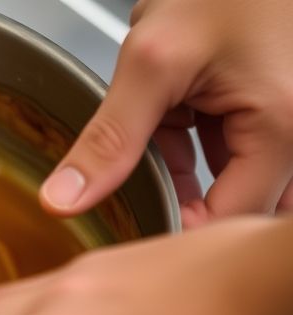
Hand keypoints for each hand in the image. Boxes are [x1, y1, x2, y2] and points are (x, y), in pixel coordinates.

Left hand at [39, 0, 292, 228]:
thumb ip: (110, 137)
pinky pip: (228, 150)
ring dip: (184, 172)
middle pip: (233, 206)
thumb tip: (64, 197)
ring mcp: (284, 122)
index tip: (129, 229)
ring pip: (228, 180)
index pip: (227, 221)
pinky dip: (191, 145)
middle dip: (179, 200)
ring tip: (159, 136)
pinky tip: (167, 122)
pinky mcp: (265, 108)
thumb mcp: (152, 61)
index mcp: (282, 129)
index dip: (173, 231)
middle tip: (132, 194)